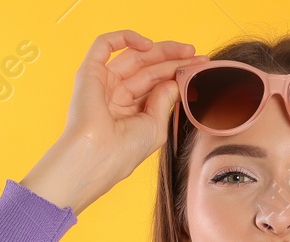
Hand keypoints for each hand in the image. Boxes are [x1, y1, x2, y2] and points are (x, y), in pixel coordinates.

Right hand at [21, 29, 200, 211]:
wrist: (98, 156)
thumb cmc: (125, 150)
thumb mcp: (155, 126)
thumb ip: (165, 101)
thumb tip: (174, 80)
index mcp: (131, 109)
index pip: (156, 84)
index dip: (178, 74)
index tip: (200, 70)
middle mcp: (117, 94)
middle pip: (148, 68)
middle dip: (174, 60)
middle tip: (198, 57)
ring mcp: (103, 82)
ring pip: (134, 56)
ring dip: (160, 50)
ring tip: (186, 52)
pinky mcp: (89, 72)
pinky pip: (104, 45)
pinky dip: (125, 38)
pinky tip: (148, 45)